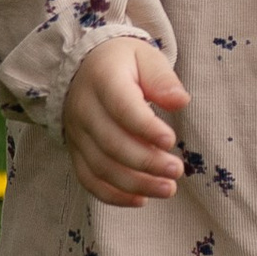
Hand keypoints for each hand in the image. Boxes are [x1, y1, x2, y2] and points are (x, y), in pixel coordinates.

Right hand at [63, 35, 187, 205]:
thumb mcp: (145, 56)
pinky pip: (88, 180)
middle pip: (111, 143)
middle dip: (146, 162)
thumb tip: (180, 101)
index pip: (122, 108)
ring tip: (168, 188)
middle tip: (177, 170)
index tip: (170, 140)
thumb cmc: (123, 63)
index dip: (145, 128)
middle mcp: (84, 109)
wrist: (84, 68)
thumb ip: (162, 79)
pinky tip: (141, 199)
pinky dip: (113, 195)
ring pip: (101, 167)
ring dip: (135, 183)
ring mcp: (76, 133)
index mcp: (103, 79)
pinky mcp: (75, 151)